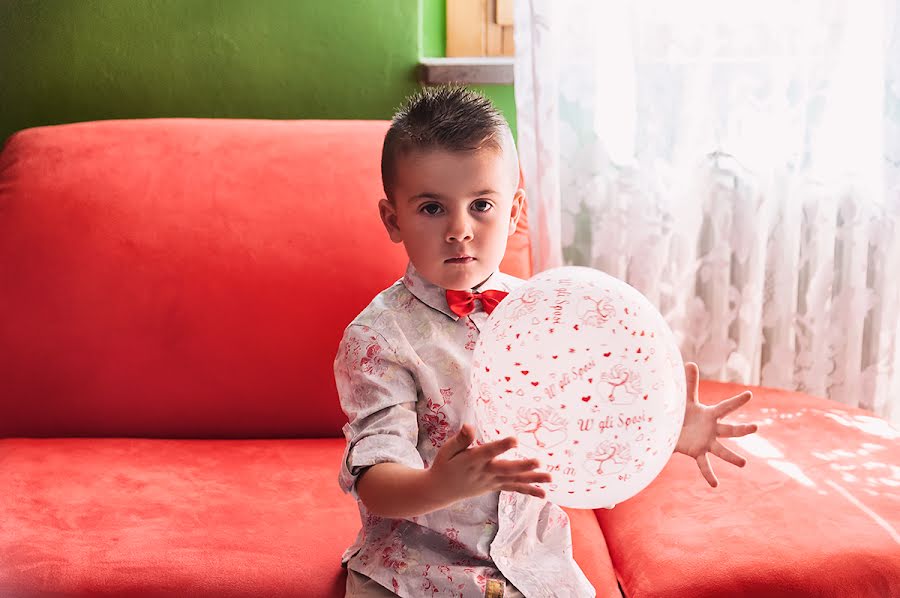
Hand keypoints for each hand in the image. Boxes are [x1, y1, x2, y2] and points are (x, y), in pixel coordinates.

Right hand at [427, 424, 551, 500]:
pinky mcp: (495, 487)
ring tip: (550, 477)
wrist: (441, 491)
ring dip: (533, 479)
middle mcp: (484, 473)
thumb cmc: (444, 465)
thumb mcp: (447, 450)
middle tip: (538, 462)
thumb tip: (469, 426)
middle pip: (505, 469)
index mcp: (472, 460)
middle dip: (522, 466)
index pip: (488, 452)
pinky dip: (529, 491)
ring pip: (514, 480)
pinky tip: (544, 493)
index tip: (514, 440)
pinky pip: (514, 488)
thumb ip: (460, 440)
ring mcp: (491, 482)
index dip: (500, 447)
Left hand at [675, 362, 758, 486]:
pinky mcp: (697, 453)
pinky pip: (704, 465)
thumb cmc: (682, 413)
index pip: (726, 407)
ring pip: (722, 450)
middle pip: (730, 430)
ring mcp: (707, 443)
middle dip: (742, 430)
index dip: (736, 401)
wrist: (671, 429)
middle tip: (756, 428)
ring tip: (743, 464)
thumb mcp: (685, 399)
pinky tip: (715, 485)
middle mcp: (712, 430)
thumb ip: (689, 383)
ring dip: (732, 457)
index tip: (749, 394)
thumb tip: (690, 362)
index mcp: (710, 415)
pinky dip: (709, 474)